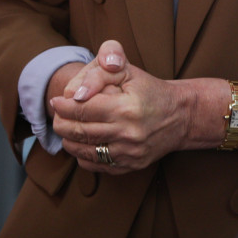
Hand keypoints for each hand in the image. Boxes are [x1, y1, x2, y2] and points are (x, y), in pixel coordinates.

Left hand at [49, 40, 190, 172]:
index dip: (63, 105)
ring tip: (67, 127)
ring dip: (68, 139)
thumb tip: (76, 94)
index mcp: (126, 108)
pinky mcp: (131, 166)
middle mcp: (128, 134)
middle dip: (61, 122)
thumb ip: (99, 74)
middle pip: (78, 132)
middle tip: (58, 114)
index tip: (57, 101)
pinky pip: (96, 165)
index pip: (81, 109)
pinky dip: (83, 155)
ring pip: (83, 151)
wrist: (180, 116)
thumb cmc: (150, 90)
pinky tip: (83, 142)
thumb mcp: (127, 71)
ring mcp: (130, 154)